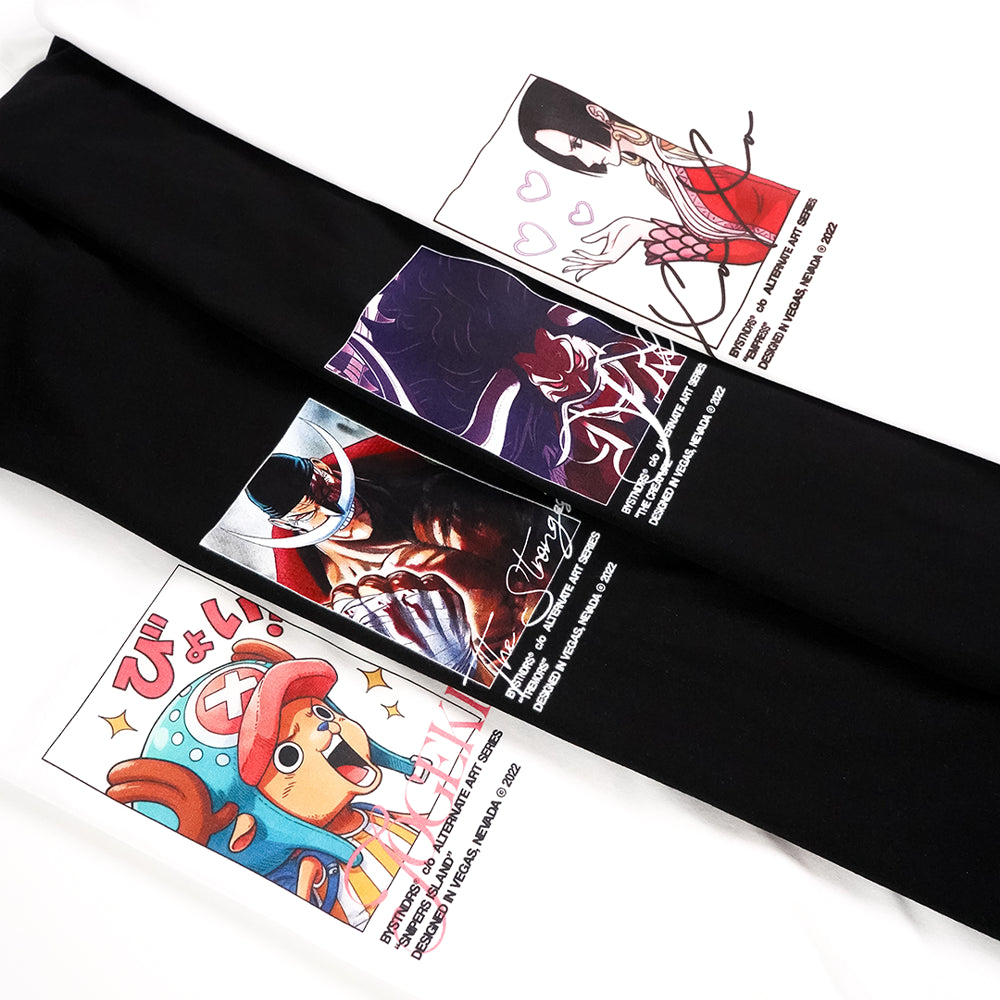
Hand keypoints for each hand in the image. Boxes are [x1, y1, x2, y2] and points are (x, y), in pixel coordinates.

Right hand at [330, 570, 476, 676]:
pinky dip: (427, 590)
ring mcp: (417, 600)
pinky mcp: (444, 599)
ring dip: (399, 588)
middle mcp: (386, 607)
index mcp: (360, 621)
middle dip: (374, 593)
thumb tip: (340, 614)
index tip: (357, 607)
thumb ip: (349, 632)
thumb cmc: (404, 682)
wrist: (445, 692)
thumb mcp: (364, 660)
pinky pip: (429, 578)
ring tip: (404, 611)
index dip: (351, 599)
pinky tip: (425, 608)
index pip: (344, 590)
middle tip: (382, 611)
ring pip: (398, 575)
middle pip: (370, 580)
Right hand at [562, 217, 655, 280]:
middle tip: (564, 269)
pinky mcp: (611, 256)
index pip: (591, 262)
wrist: (638, 227)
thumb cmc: (627, 227)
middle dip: (575, 267)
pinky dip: (584, 255)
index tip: (570, 265)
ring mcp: (610, 258)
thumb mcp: (607, 230)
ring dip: (577, 262)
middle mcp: (608, 258)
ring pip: (589, 263)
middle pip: (588, 265)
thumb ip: (595, 236)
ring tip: (566, 260)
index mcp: (607, 253)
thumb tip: (583, 240)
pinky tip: (576, 251)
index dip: (580, 264)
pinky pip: (594, 258)